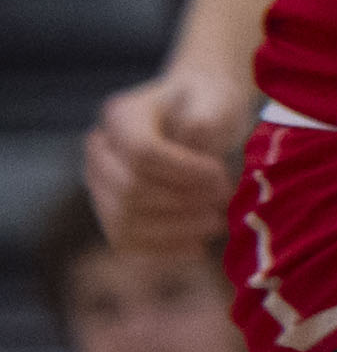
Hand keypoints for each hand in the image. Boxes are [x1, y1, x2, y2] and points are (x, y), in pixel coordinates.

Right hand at [84, 60, 247, 251]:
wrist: (197, 113)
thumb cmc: (209, 105)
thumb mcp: (216, 101)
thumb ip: (205, 120)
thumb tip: (192, 145)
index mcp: (121, 114)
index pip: (141, 153)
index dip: (184, 172)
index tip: (222, 177)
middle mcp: (100, 149)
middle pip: (129, 191)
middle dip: (182, 203)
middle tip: (223, 201)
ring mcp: (98, 183)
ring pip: (123, 222)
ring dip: (174, 230)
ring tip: (216, 224)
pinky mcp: (109, 211)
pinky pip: (125, 242)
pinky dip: (162, 250)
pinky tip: (197, 248)